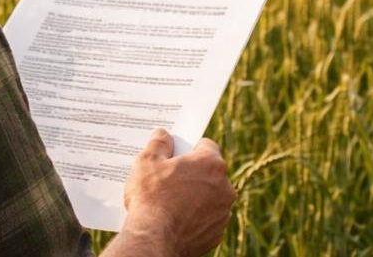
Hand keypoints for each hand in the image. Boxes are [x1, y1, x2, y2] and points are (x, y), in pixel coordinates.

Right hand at [118, 129, 235, 256]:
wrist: (154, 239)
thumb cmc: (151, 197)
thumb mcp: (147, 162)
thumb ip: (158, 144)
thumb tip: (163, 134)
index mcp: (211, 163)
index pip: (206, 146)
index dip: (189, 149)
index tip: (176, 156)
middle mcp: (225, 187)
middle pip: (210, 172)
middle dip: (193, 174)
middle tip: (170, 180)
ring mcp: (223, 212)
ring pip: (211, 197)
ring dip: (197, 197)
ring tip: (171, 203)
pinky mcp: (217, 233)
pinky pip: (207, 219)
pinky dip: (196, 218)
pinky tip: (177, 220)